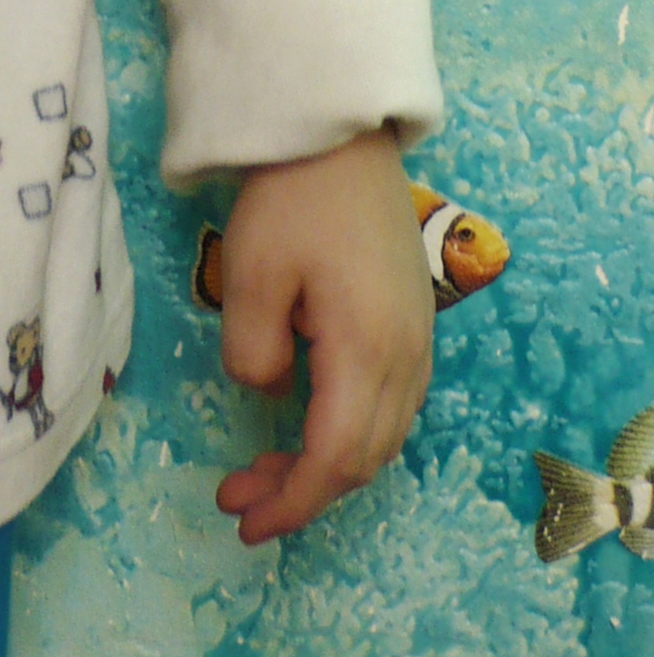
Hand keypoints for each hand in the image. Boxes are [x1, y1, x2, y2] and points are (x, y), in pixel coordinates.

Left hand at [213, 123, 433, 543]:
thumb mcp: (250, 276)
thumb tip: (269, 392)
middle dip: (301, 491)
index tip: (247, 522)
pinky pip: (389, 405)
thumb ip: (253, 352)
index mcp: (368, 352)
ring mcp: (418, 341)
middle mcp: (406, 359)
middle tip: (237, 497)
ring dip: (324, 465)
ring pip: (381, 437)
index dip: (293, 500)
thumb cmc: (291, 199)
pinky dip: (347, 432)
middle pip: (363, 458)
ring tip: (261, 470)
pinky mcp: (413, 322)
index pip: (336, 458)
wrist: (341, 134)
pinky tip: (305, 424)